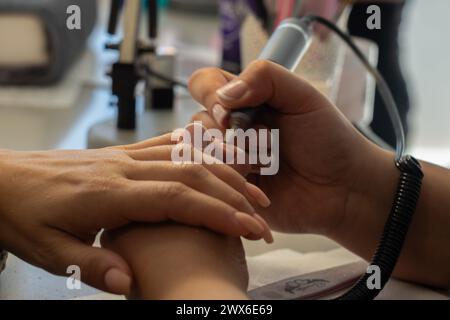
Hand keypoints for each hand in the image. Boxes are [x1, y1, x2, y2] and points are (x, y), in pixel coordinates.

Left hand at [0, 134, 270, 294]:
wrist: (2, 179)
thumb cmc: (23, 214)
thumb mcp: (46, 250)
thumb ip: (89, 265)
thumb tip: (129, 282)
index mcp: (110, 194)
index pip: (178, 199)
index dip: (218, 213)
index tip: (250, 229)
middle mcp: (125, 169)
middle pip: (193, 174)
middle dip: (234, 195)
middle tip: (264, 217)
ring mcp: (126, 156)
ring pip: (187, 156)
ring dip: (224, 172)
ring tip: (253, 190)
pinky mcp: (124, 153)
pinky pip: (169, 144)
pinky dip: (200, 150)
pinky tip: (219, 158)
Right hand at [187, 60, 392, 236]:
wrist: (343, 188)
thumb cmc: (328, 139)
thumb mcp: (303, 96)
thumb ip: (265, 77)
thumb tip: (223, 95)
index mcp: (246, 99)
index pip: (204, 84)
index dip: (209, 95)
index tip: (230, 112)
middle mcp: (232, 127)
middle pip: (197, 122)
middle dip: (229, 134)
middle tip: (265, 142)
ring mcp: (229, 158)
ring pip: (201, 153)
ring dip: (234, 158)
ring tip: (268, 164)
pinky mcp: (231, 188)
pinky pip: (212, 182)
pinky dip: (235, 181)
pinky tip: (261, 187)